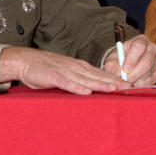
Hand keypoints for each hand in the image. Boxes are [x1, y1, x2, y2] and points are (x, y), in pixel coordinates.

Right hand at [0, 46, 125, 95]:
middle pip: (98, 76)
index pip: (101, 74)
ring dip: (101, 85)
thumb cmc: (47, 69)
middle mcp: (76, 68)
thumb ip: (79, 79)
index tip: (128, 85)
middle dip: (114, 82)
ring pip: (86, 79)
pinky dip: (77, 88)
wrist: (27, 61)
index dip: (115, 79)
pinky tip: (87, 92)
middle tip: (128, 88)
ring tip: (114, 90)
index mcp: (80, 67)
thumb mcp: (67, 73)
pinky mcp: (53, 76)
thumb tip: (93, 89)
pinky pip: (67, 83)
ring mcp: (65, 71)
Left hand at [102, 35, 155, 86]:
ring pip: (148, 74)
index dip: (131, 59)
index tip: (124, 69)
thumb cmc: (120, 58)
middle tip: (124, 79)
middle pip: (147, 62)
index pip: (139, 46)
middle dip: (134, 73)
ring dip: (135, 80)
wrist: (127, 63)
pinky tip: (132, 82)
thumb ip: (112, 64)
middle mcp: (152, 49)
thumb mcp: (113, 58)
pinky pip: (149, 82)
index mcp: (141, 40)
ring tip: (125, 80)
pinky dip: (138, 85)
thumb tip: (117, 73)